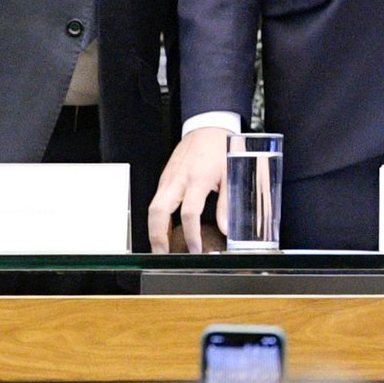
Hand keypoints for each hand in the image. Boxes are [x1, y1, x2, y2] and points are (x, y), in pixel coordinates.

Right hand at [147, 126, 234, 252]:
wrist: (207, 127)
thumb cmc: (220, 148)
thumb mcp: (231, 174)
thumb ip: (227, 204)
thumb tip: (226, 229)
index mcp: (197, 178)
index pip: (189, 212)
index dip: (191, 234)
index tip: (195, 249)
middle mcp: (178, 179)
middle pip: (159, 212)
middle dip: (158, 236)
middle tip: (163, 255)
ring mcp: (168, 178)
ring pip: (152, 208)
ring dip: (154, 231)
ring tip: (160, 249)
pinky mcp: (164, 179)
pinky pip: (156, 201)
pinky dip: (156, 219)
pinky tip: (163, 231)